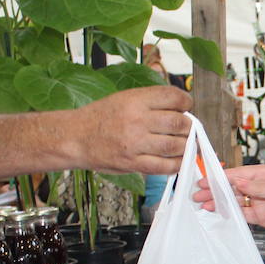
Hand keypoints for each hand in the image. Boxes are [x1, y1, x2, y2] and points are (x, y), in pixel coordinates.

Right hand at [78, 85, 192, 173]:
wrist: (75, 138)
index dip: (186, 102)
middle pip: (179, 123)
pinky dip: (177, 164)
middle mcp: (137, 120)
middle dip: (189, 126)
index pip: (173, 97)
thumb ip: (150, 101)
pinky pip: (165, 166)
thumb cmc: (100, 117)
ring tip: (185, 144)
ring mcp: (135, 144)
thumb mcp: (124, 98)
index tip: (186, 106)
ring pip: (176, 145)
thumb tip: (180, 106)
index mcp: (135, 100)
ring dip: (186, 145)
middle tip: (186, 128)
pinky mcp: (133, 163)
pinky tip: (178, 160)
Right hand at [192, 164, 264, 236]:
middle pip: (232, 187)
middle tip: (197, 194)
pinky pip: (241, 214)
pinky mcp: (260, 216)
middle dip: (214, 190)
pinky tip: (217, 213)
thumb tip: (239, 182)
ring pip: (234, 201)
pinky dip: (229, 214)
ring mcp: (258, 202)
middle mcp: (258, 187)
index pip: (237, 174)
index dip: (220, 178)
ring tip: (202, 205)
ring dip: (218, 202)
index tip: (205, 180)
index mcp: (264, 174)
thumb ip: (260, 188)